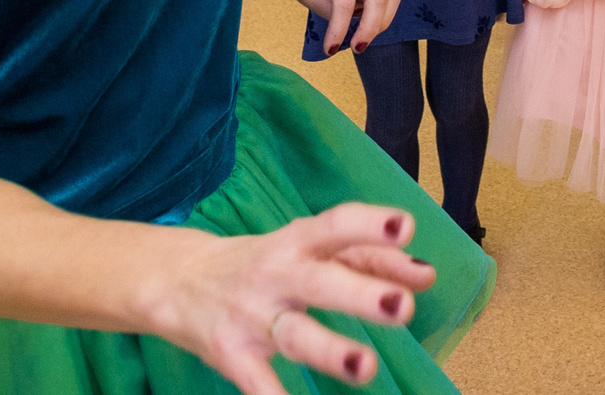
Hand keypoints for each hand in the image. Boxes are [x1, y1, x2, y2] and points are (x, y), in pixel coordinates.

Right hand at [144, 202, 434, 394]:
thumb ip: (371, 257)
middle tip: (403, 307)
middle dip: (361, 294)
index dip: (369, 225)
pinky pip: (257, 383)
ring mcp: (253, 317)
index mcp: (300, 242)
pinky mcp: (231, 355)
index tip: (404, 227)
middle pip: (321, 282)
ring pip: (295, 336)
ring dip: (331, 352)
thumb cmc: (268, 262)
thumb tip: (425, 275)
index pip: (336, 225)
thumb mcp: (311, 248)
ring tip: (365, 368)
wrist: (178, 281)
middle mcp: (277, 275)